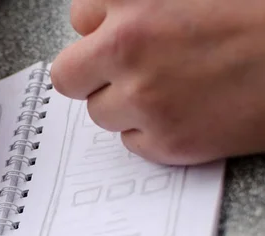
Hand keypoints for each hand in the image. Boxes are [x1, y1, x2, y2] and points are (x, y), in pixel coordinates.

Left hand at [51, 0, 264, 164]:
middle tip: (123, 72)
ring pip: (101, 112)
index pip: (80, 18)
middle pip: (69, 75)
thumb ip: (140, 2)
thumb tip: (101, 22)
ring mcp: (146, 98)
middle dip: (91, 74)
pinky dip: (152, 132)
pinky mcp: (168, 141)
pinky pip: (132, 142)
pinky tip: (188, 112)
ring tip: (172, 89)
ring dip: (125, 104)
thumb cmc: (260, 13)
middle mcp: (129, 47)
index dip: (102, 28)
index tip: (119, 33)